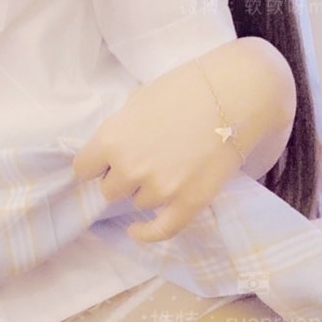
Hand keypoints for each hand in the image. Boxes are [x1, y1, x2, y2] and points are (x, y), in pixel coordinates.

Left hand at [73, 58, 243, 241]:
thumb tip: (108, 154)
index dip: (96, 164)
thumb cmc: (185, 88)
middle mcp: (130, 168)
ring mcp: (160, 188)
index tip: (105, 162)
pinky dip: (146, 233)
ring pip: (138, 202)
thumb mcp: (137, 102)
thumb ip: (118, 131)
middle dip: (122, 177)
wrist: (237, 93)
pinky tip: (136, 230)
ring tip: (169, 166)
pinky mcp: (189, 203)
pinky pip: (160, 230)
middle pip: (110, 189)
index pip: (84, 168)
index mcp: (112, 139)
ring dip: (146, 190)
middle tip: (145, 159)